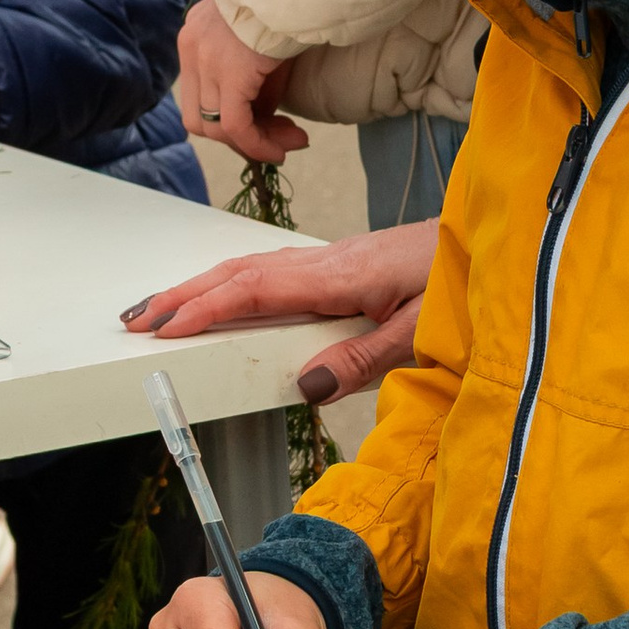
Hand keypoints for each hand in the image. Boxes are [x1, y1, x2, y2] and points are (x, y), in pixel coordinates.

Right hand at [121, 218, 437, 405]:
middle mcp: (330, 260)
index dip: (205, 308)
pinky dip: (234, 282)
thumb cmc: (464, 285)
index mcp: (343, 276)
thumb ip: (363, 359)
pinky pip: (273, 270)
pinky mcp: (344, 263)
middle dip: (182, 294)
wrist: (494, 242)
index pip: (256, 291)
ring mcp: (334, 258)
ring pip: (252, 267)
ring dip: (202, 286)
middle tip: (134, 319)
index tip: (164, 328)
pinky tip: (225, 296)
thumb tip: (304, 385)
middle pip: (240, 272)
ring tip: (160, 309)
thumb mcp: (422, 334)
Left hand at [176, 0, 307, 164]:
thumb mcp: (263, 42)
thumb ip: (255, 81)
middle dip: (240, 137)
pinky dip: (257, 145)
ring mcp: (205, 60)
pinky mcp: (229, 73)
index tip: (269, 125)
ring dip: (254, 143)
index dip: (230, 120)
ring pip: (214, 126)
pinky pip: (235, 125)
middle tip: (282, 139)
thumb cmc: (289, 1)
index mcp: (195, 35)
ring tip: (291, 142)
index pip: (199, 94)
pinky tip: (281, 149)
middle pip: (200, 116)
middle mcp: (191, 48)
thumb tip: (263, 119)